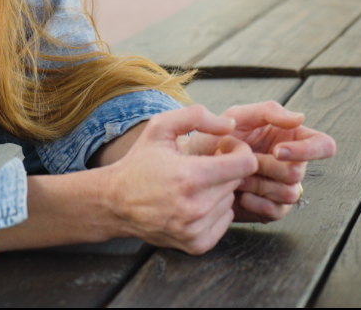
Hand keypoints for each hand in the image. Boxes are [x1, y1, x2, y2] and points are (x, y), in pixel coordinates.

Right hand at [102, 105, 258, 254]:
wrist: (115, 202)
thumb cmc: (139, 163)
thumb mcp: (160, 127)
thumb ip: (197, 116)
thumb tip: (230, 126)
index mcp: (191, 176)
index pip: (245, 164)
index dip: (239, 151)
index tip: (224, 148)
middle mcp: (197, 206)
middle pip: (237, 181)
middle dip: (225, 170)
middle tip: (203, 165)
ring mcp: (196, 229)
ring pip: (230, 201)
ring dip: (219, 191)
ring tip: (194, 185)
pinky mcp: (196, 245)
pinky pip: (224, 221)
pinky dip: (215, 211)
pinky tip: (194, 203)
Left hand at [183, 101, 335, 222]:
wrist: (193, 168)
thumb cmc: (216, 137)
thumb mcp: (237, 116)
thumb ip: (268, 111)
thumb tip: (300, 117)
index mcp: (291, 137)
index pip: (323, 145)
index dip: (306, 150)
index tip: (277, 150)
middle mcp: (292, 163)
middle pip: (300, 172)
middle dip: (269, 167)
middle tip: (244, 163)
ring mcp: (283, 187)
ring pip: (290, 193)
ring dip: (260, 184)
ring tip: (237, 177)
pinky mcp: (272, 208)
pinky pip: (277, 211)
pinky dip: (256, 202)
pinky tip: (239, 194)